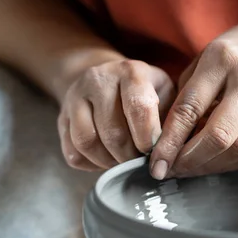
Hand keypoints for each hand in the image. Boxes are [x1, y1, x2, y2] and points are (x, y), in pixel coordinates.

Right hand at [58, 59, 174, 170]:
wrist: (105, 79)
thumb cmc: (145, 92)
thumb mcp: (165, 93)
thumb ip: (172, 119)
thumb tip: (175, 155)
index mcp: (131, 72)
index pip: (138, 108)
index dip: (148, 138)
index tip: (155, 154)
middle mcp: (98, 80)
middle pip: (112, 131)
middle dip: (129, 157)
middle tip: (141, 164)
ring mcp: (75, 98)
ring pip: (87, 142)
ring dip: (108, 162)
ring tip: (123, 164)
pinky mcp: (61, 118)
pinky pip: (73, 153)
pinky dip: (91, 165)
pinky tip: (106, 160)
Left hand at [149, 23, 237, 178]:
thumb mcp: (207, 56)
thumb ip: (187, 93)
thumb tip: (165, 137)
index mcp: (222, 58)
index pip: (189, 108)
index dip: (170, 142)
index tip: (156, 163)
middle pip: (218, 134)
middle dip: (189, 160)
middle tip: (171, 170)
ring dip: (210, 166)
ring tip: (190, 170)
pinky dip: (230, 164)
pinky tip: (213, 163)